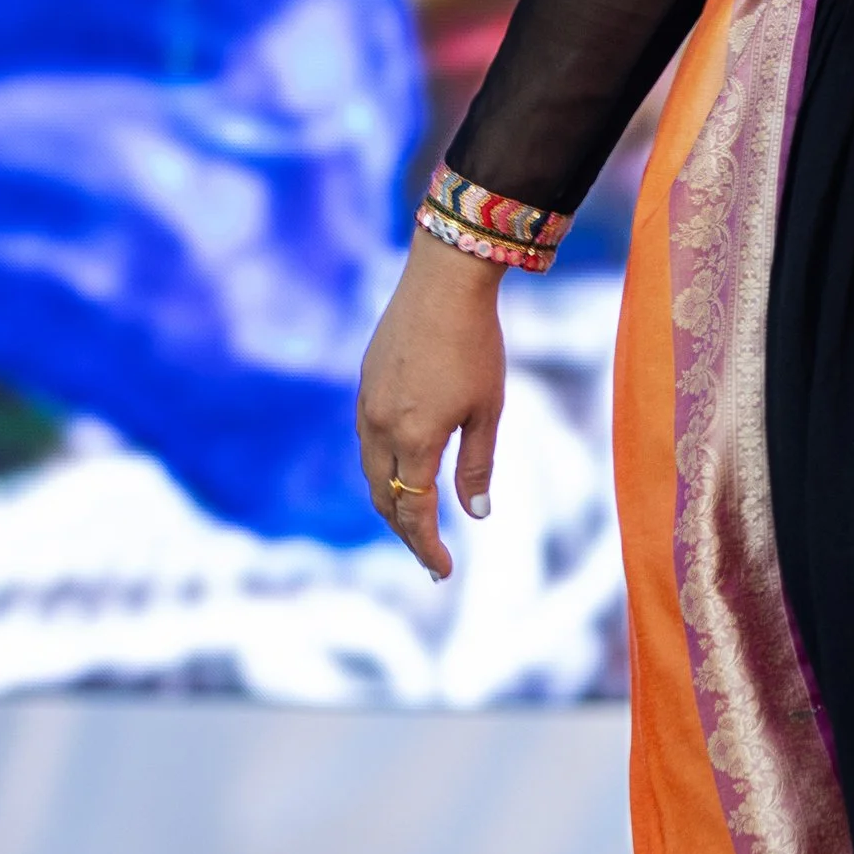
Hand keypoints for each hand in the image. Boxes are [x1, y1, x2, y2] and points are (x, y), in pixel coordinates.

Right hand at [355, 230, 506, 579]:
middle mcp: (378, 427)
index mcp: (413, 439)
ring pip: (369, 471)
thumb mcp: (488, 410)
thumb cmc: (476, 345)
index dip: (426, 546)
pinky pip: (366, 442)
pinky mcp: (365, 384)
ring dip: (390, 502)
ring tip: (415, 522)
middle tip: (430, 557)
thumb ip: (477, 464)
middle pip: (383, 498)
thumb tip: (476, 513)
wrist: (442, 282)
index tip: (442, 571)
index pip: (413, 511)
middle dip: (406, 532)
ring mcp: (365, 405)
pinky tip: (401, 471)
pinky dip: (381, 469)